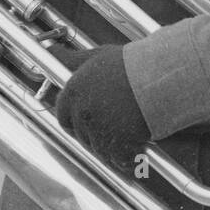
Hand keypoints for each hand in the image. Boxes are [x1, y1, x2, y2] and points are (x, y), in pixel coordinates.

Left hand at [54, 44, 150, 171]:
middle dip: (95, 137)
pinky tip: (136, 156)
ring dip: (112, 151)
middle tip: (114, 134)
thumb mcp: (98, 56)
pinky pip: (118, 158)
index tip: (88, 125)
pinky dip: (127, 160)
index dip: (75, 123)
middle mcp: (82, 111)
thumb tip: (51, 49)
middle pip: (81, 136)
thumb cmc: (131, 63)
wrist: (159, 75)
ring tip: (128, 146)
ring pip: (100, 150)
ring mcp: (99, 127)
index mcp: (73, 91)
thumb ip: (74, 59)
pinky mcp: (117, 141)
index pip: (63, 117)